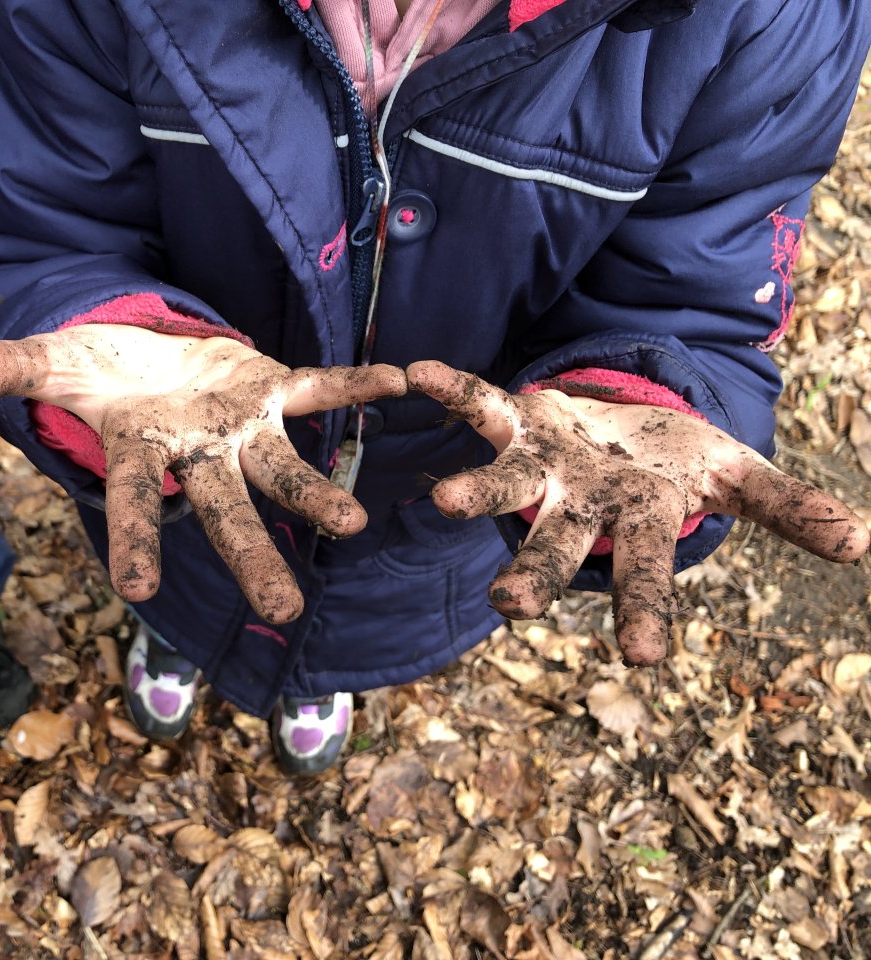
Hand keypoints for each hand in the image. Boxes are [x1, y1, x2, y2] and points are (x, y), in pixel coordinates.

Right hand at [0, 325, 406, 622]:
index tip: (138, 593)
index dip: (136, 542)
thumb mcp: (51, 360)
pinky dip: (353, 386)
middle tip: (282, 610)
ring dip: (317, 495)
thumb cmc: (96, 370)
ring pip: (282, 469)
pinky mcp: (271, 389)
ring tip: (352, 524)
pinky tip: (399, 383)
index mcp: (143, 453)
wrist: (146, 353)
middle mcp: (198, 454)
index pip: (136, 502)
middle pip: (225, 510)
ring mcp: (241, 427)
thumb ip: (6, 366)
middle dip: (252, 557)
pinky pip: (318, 388)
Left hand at [407, 360, 868, 664]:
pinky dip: (454, 389)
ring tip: (443, 500)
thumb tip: (860, 543)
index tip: (644, 658)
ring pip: (504, 484)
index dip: (645, 609)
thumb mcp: (736, 476)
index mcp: (636, 521)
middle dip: (534, 573)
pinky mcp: (518, 422)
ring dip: (476, 491)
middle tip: (509, 606)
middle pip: (555, 544)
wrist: (622, 430)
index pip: (646, 573)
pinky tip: (419, 374)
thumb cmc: (674, 465)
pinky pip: (481, 403)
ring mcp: (541, 465)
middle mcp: (579, 503)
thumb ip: (786, 508)